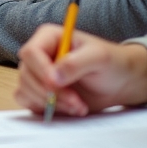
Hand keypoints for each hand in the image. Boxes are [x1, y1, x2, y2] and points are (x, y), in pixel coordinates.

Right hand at [15, 26, 146, 116]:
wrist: (120, 83)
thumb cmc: (111, 63)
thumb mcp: (99, 57)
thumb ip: (75, 63)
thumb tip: (54, 78)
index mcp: (49, 38)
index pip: (30, 52)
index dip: (40, 70)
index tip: (57, 85)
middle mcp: (40, 55)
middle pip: (26, 74)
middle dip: (50, 92)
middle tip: (76, 102)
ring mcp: (38, 75)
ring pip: (26, 90)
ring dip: (50, 103)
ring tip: (78, 106)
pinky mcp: (40, 93)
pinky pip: (29, 102)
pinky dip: (47, 109)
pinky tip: (69, 109)